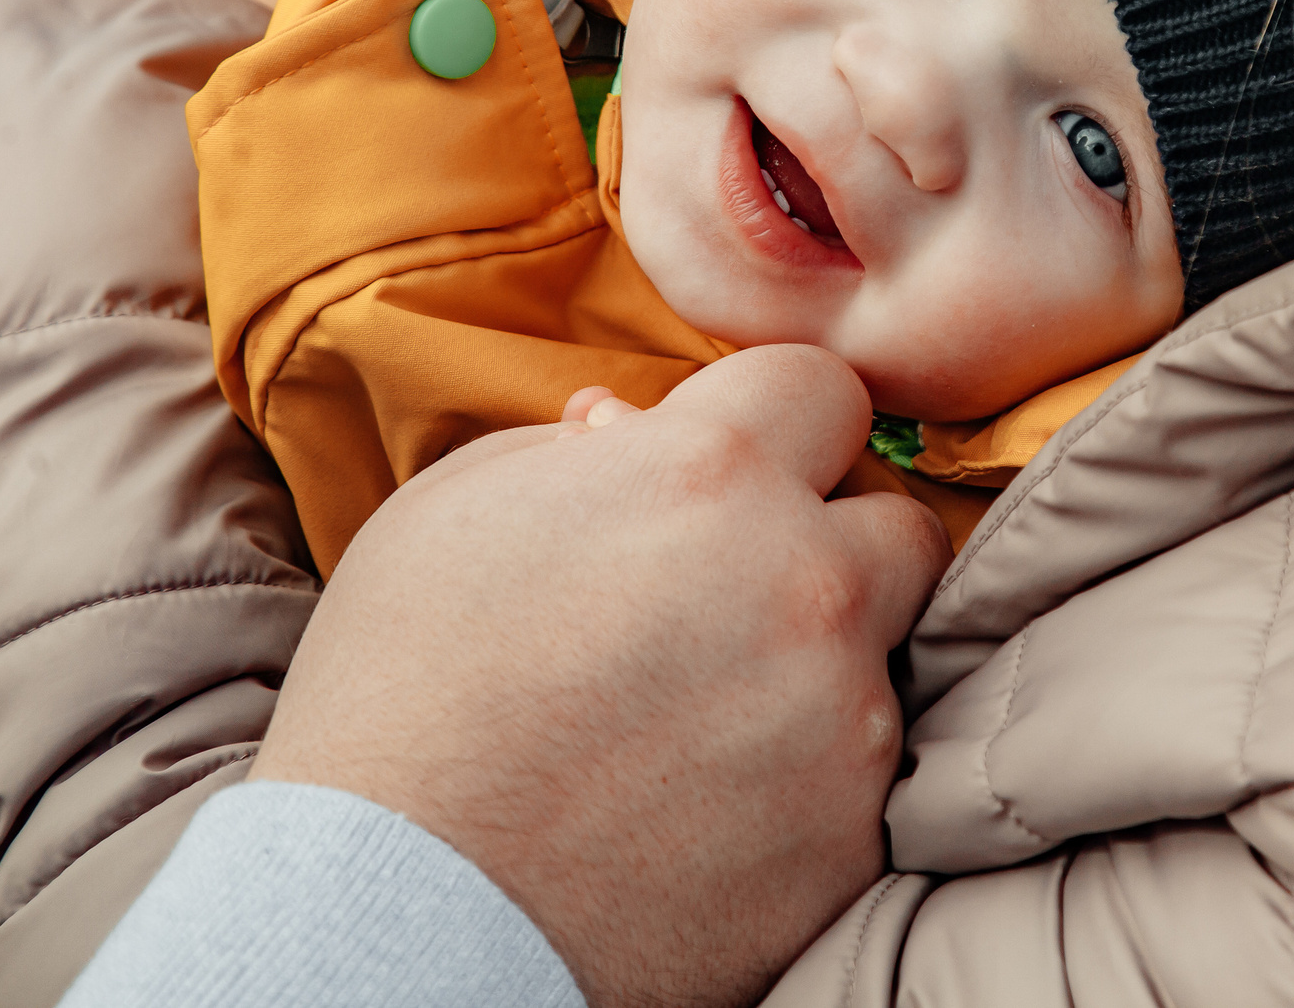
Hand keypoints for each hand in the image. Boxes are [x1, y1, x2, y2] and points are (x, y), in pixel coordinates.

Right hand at [254, 345, 951, 1007]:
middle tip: (733, 598)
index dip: (773, 425)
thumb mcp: (452, 510)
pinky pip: (858, 785)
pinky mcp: (851, 839)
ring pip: (882, 662)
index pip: (823, 387)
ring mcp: (843, 720)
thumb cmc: (397, 692)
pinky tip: (699, 806)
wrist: (396, 906)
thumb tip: (628, 426)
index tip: (733, 471)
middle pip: (897, 524)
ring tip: (689, 723)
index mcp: (711, 474)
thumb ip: (572, 448)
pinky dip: (799, 786)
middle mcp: (806, 583)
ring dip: (813, 674)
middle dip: (830, 547)